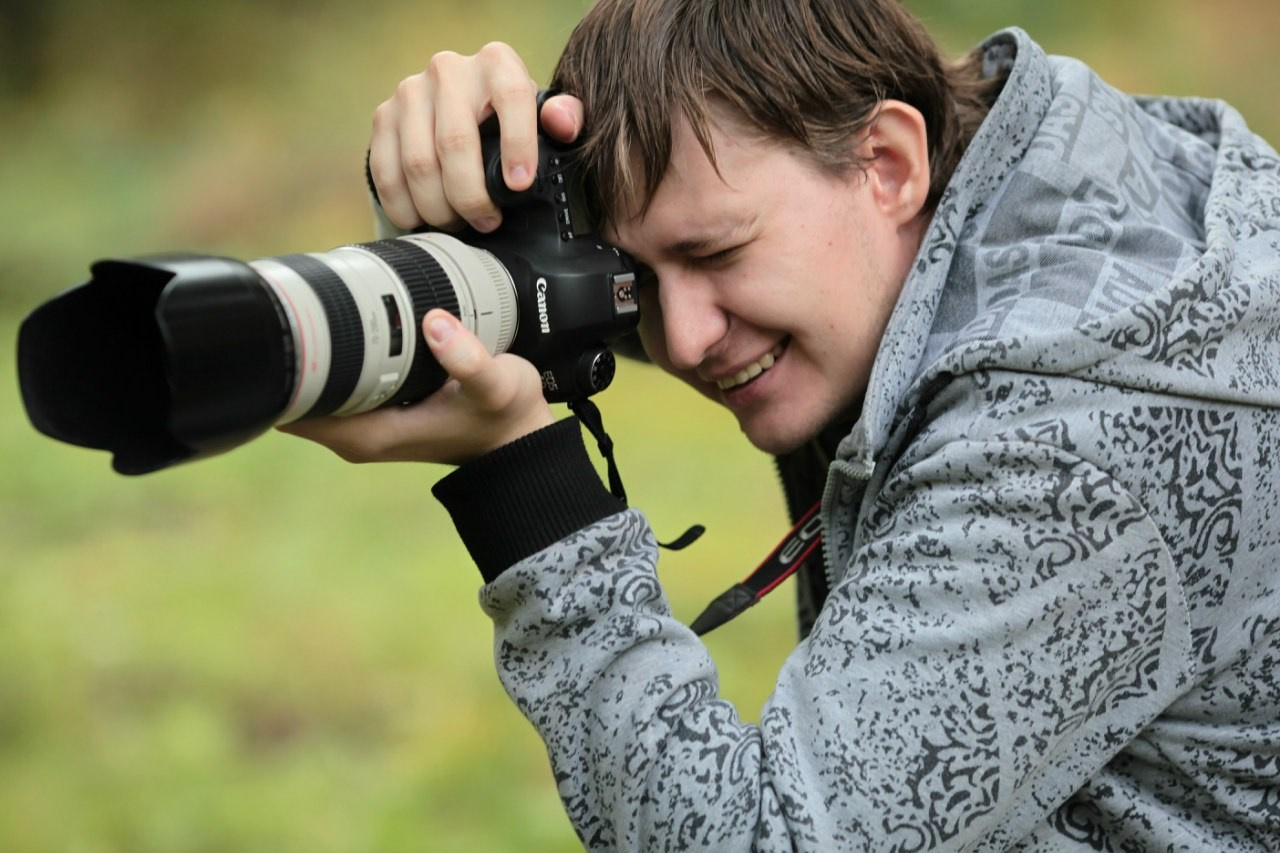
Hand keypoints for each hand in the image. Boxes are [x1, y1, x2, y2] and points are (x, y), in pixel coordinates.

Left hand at [279, 309, 554, 465]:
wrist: (522, 444)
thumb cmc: (506, 418)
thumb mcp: (496, 385)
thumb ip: (468, 359)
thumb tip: (435, 323)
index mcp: (369, 435)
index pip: (292, 405)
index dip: (284, 363)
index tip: (287, 321)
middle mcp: (358, 434)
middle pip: (295, 391)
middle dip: (293, 348)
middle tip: (303, 299)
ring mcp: (366, 423)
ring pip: (315, 385)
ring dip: (311, 350)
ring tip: (319, 303)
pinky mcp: (378, 410)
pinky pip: (337, 381)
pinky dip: (335, 355)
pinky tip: (347, 323)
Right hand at [369, 42, 584, 232]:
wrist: (461, 106)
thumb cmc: (509, 117)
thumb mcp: (542, 115)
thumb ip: (564, 118)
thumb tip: (563, 124)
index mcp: (497, 63)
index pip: (510, 98)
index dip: (517, 146)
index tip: (519, 185)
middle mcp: (449, 70)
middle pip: (454, 143)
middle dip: (472, 196)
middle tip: (487, 222)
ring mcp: (410, 92)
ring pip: (418, 164)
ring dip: (439, 208)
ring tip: (458, 222)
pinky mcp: (383, 116)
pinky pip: (386, 172)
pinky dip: (404, 207)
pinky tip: (423, 219)